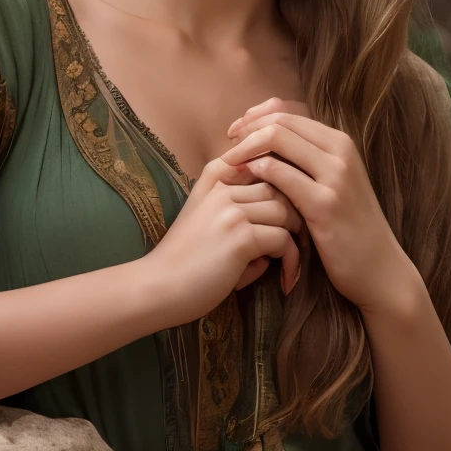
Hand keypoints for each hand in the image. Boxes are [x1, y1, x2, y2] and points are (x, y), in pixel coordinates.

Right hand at [144, 157, 302, 327]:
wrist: (157, 286)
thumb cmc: (184, 259)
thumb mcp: (204, 216)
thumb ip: (237, 205)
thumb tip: (281, 215)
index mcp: (213, 178)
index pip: (263, 164)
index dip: (282, 185)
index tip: (284, 214)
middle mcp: (222, 187)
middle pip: (279, 188)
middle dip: (291, 215)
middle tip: (291, 242)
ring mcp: (231, 211)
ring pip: (285, 212)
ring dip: (292, 238)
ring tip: (286, 262)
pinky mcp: (241, 237)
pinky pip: (284, 241)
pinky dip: (291, 260)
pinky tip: (286, 279)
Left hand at [223, 100, 419, 318]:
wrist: (379, 269)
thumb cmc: (348, 227)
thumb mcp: (332, 184)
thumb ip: (306, 160)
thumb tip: (266, 136)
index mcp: (340, 142)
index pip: (288, 112)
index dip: (255, 118)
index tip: (234, 133)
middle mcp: (340, 151)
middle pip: (280, 121)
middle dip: (245, 131)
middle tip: (226, 149)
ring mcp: (335, 176)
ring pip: (277, 139)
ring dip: (244, 150)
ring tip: (226, 167)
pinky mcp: (325, 203)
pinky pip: (280, 174)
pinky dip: (256, 173)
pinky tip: (243, 184)